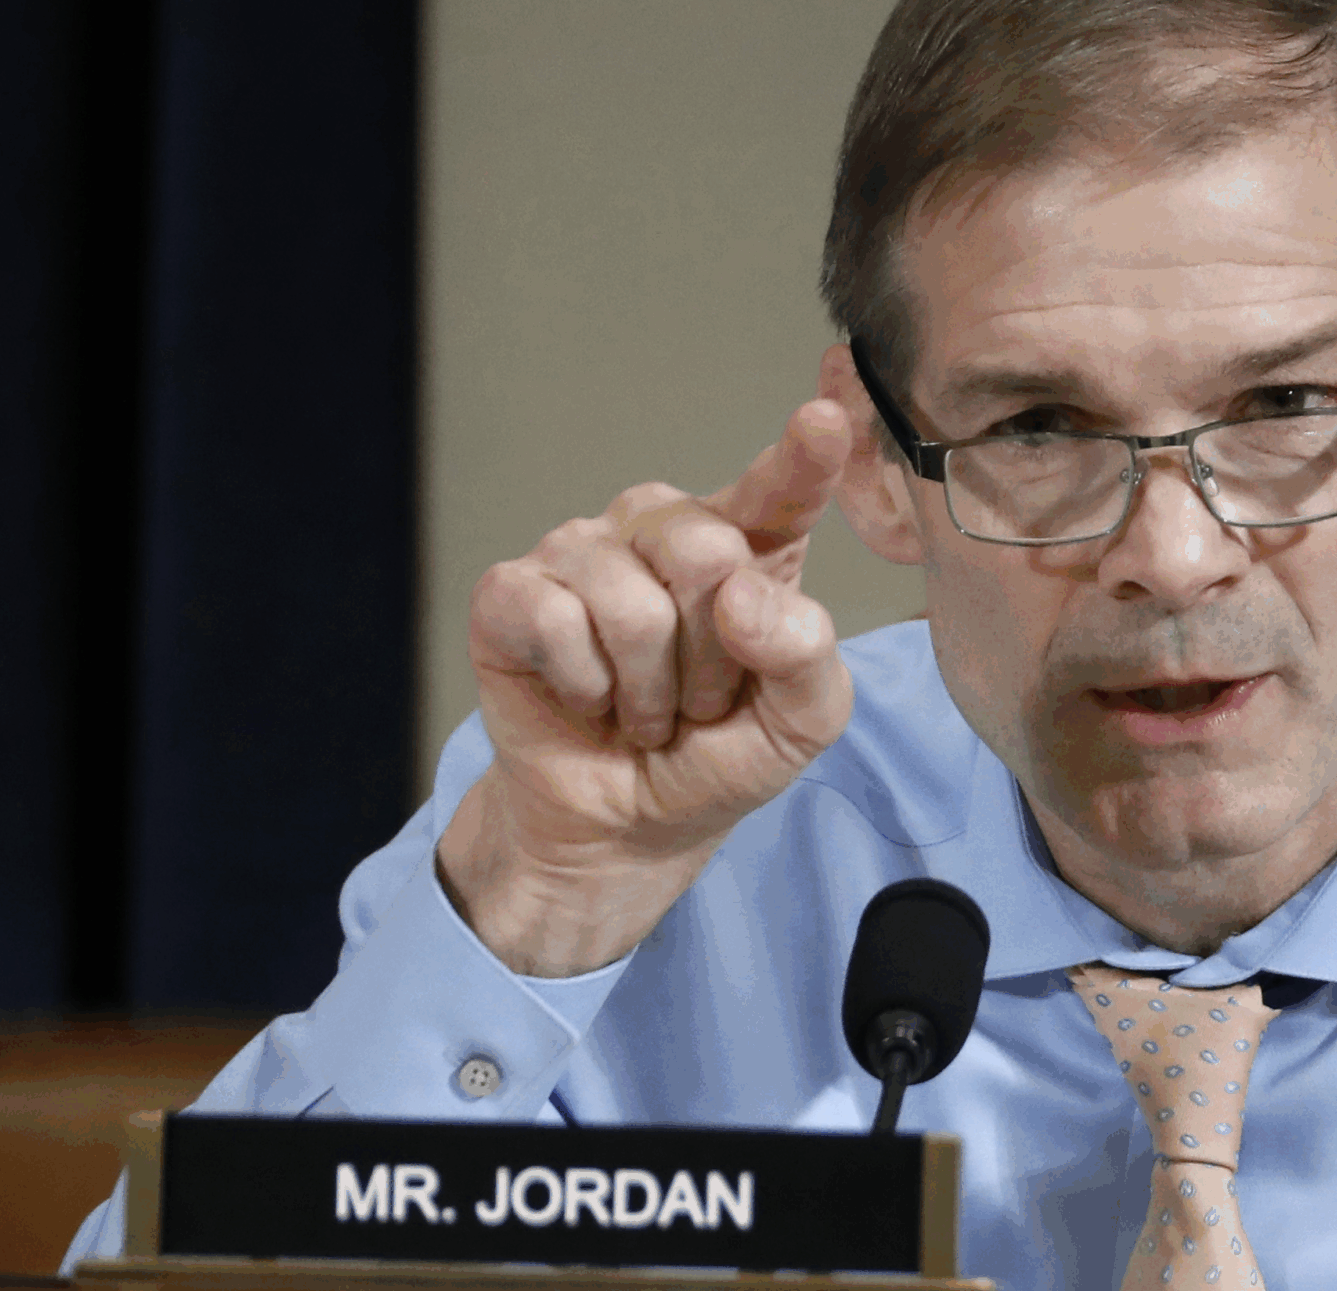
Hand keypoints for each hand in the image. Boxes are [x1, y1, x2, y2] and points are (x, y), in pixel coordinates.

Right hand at [439, 400, 856, 975]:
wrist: (626, 826)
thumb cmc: (717, 758)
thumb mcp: (800, 724)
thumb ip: (807, 656)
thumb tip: (740, 596)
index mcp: (747, 545)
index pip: (780, 489)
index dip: (802, 456)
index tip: (826, 417)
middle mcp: (662, 528)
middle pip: (704, 550)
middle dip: (711, 659)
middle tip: (697, 701)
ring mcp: (582, 550)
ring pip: (630, 603)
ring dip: (648, 689)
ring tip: (644, 709)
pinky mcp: (510, 590)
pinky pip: (554, 622)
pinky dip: (583, 687)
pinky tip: (585, 699)